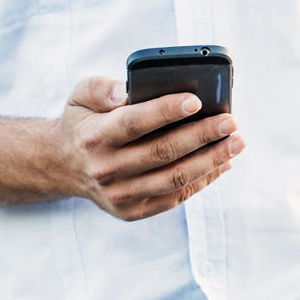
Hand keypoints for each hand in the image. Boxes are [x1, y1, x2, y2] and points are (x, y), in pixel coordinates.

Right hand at [55, 76, 243, 220]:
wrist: (62, 166)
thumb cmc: (84, 123)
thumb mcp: (81, 96)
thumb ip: (103, 88)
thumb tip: (129, 90)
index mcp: (94, 137)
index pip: (133, 123)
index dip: (166, 112)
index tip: (197, 101)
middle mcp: (105, 168)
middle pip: (162, 152)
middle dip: (202, 136)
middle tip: (231, 122)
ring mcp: (120, 194)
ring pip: (174, 178)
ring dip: (211, 160)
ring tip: (237, 142)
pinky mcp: (132, 211)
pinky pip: (175, 197)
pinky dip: (203, 180)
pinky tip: (223, 163)